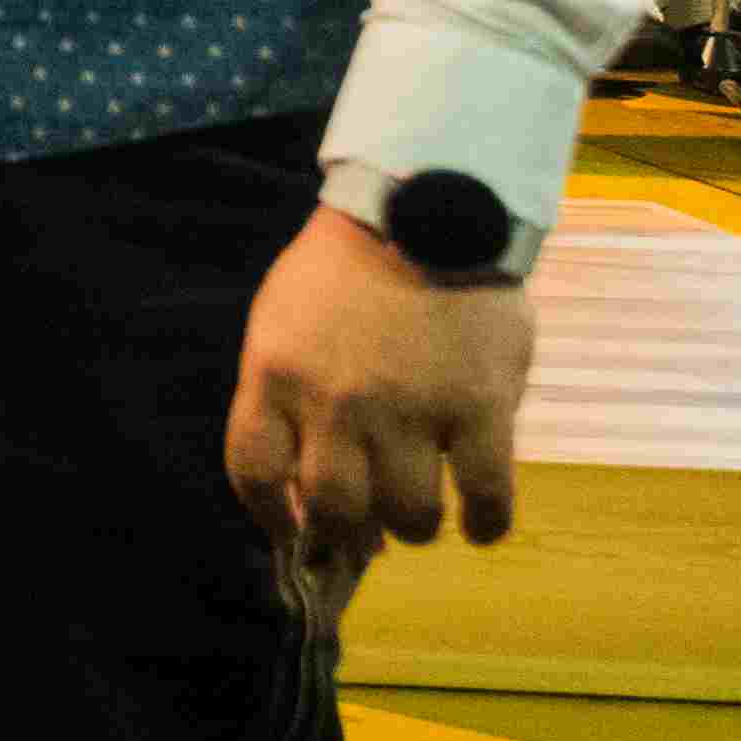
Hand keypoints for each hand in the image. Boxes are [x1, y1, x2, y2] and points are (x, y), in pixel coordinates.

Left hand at [226, 203, 532, 563]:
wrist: (424, 205)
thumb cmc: (346, 269)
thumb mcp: (282, 319)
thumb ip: (283, 390)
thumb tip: (298, 475)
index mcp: (277, 375)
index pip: (253, 472)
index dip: (270, 517)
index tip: (292, 533)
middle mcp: (336, 402)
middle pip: (335, 508)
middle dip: (349, 534)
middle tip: (367, 534)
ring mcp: (410, 407)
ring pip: (409, 514)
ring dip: (413, 527)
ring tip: (419, 516)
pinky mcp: (480, 406)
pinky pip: (486, 493)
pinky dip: (486, 523)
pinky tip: (482, 525)